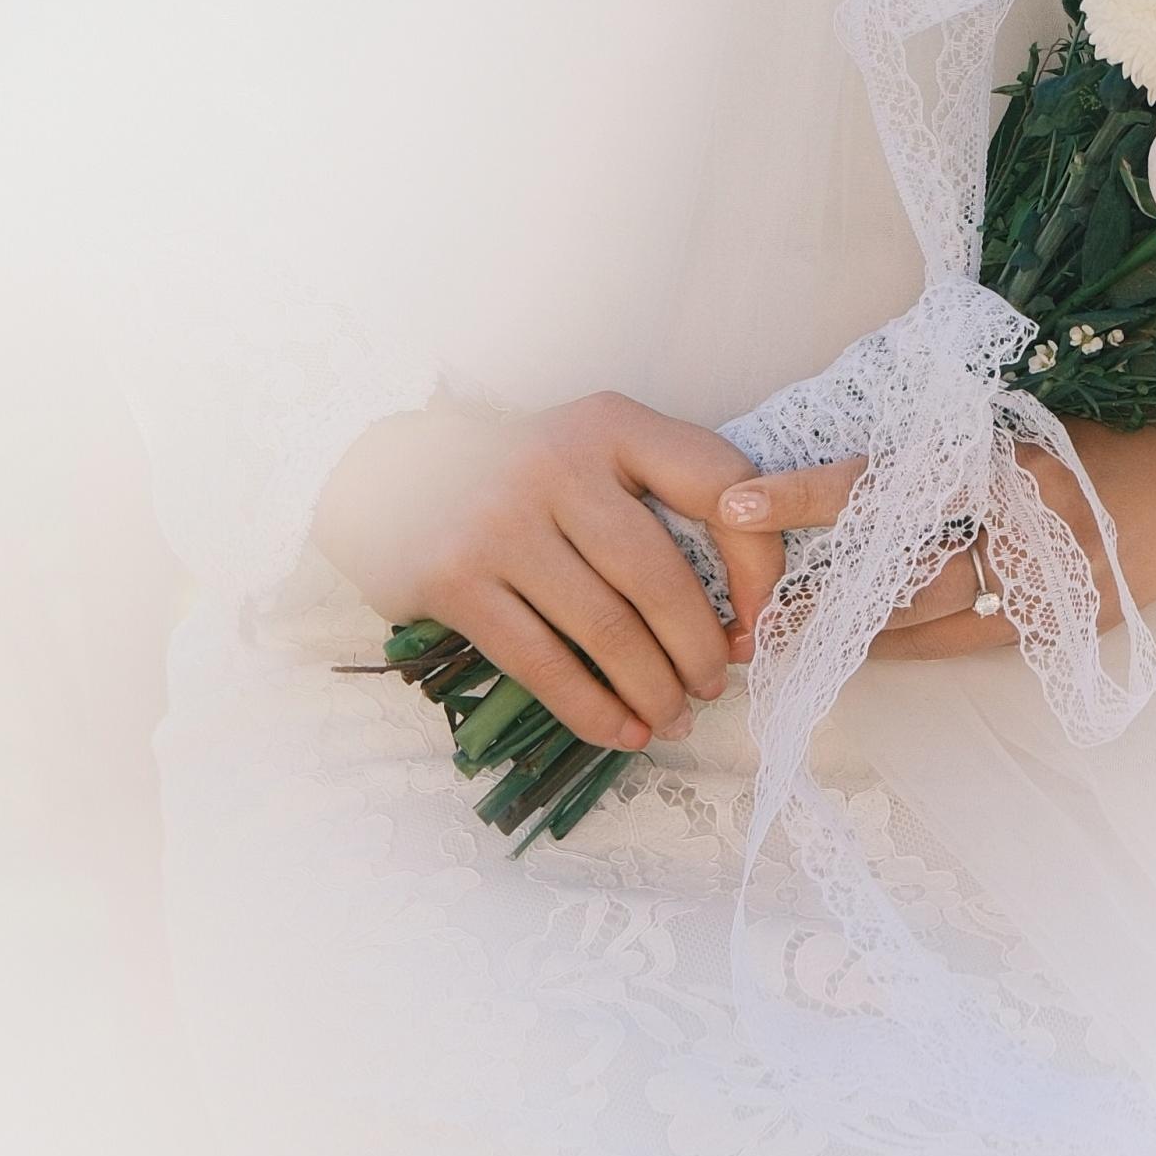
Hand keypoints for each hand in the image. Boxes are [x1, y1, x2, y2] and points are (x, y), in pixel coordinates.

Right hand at [318, 394, 793, 756]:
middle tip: (714, 685)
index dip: (756, 558)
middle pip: (657, 574)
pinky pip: (543, 664)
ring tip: (674, 716)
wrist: (397, 479)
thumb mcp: (595, 454)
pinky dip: (594, 711)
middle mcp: (557, 462)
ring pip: (605, 629)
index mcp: (609, 423)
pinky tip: (623, 732)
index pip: (715, 480)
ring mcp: (500, 521)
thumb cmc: (527, 480)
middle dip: (698, 646)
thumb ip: (665, 502)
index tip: (759, 619)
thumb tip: (740, 614)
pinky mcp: (455, 579)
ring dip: (653, 689)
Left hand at [721, 417, 1155, 662]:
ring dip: (867, 630)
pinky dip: (928, 639)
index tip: (736, 501)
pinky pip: (980, 638)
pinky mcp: (1071, 622)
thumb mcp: (1037, 408)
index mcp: (1004, 464)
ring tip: (801, 639)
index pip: (884, 481)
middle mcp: (1020, 532)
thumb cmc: (1130, 409)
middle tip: (755, 618)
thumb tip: (876, 457)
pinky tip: (887, 642)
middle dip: (825, 599)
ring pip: (934, 621)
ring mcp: (1049, 588)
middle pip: (899, 577)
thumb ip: (963, 435)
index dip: (807, 493)